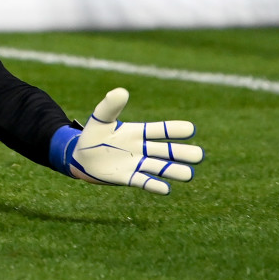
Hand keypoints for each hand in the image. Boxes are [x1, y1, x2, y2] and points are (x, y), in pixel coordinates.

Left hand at [54, 88, 203, 194]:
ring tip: (188, 174)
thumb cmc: (92, 135)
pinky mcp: (128, 178)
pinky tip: (165, 188)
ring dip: (175, 171)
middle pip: (168, 151)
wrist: (80, 157)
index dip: (175, 130)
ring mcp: (137, 164)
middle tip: (198, 155)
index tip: (190, 129)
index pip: (161, 130)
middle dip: (184, 153)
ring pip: (162, 168)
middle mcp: (142, 149)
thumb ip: (110, 106)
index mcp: (138, 132)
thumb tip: (121, 91)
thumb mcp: (100, 119)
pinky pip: (145, 182)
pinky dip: (155, 185)